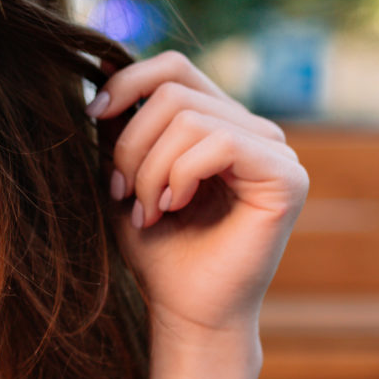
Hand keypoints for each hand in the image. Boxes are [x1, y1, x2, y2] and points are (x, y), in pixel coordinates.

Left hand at [91, 52, 308, 347]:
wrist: (185, 310)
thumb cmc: (157, 250)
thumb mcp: (125, 175)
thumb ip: (122, 127)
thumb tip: (102, 69)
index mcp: (218, 123)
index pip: (174, 68)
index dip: (128, 83)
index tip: (92, 117)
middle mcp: (252, 129)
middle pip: (174, 93)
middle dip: (132, 143)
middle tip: (123, 193)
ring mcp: (274, 151)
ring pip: (190, 118)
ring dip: (151, 168)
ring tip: (148, 209)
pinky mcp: (287, 177)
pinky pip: (221, 142)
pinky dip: (181, 174)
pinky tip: (174, 206)